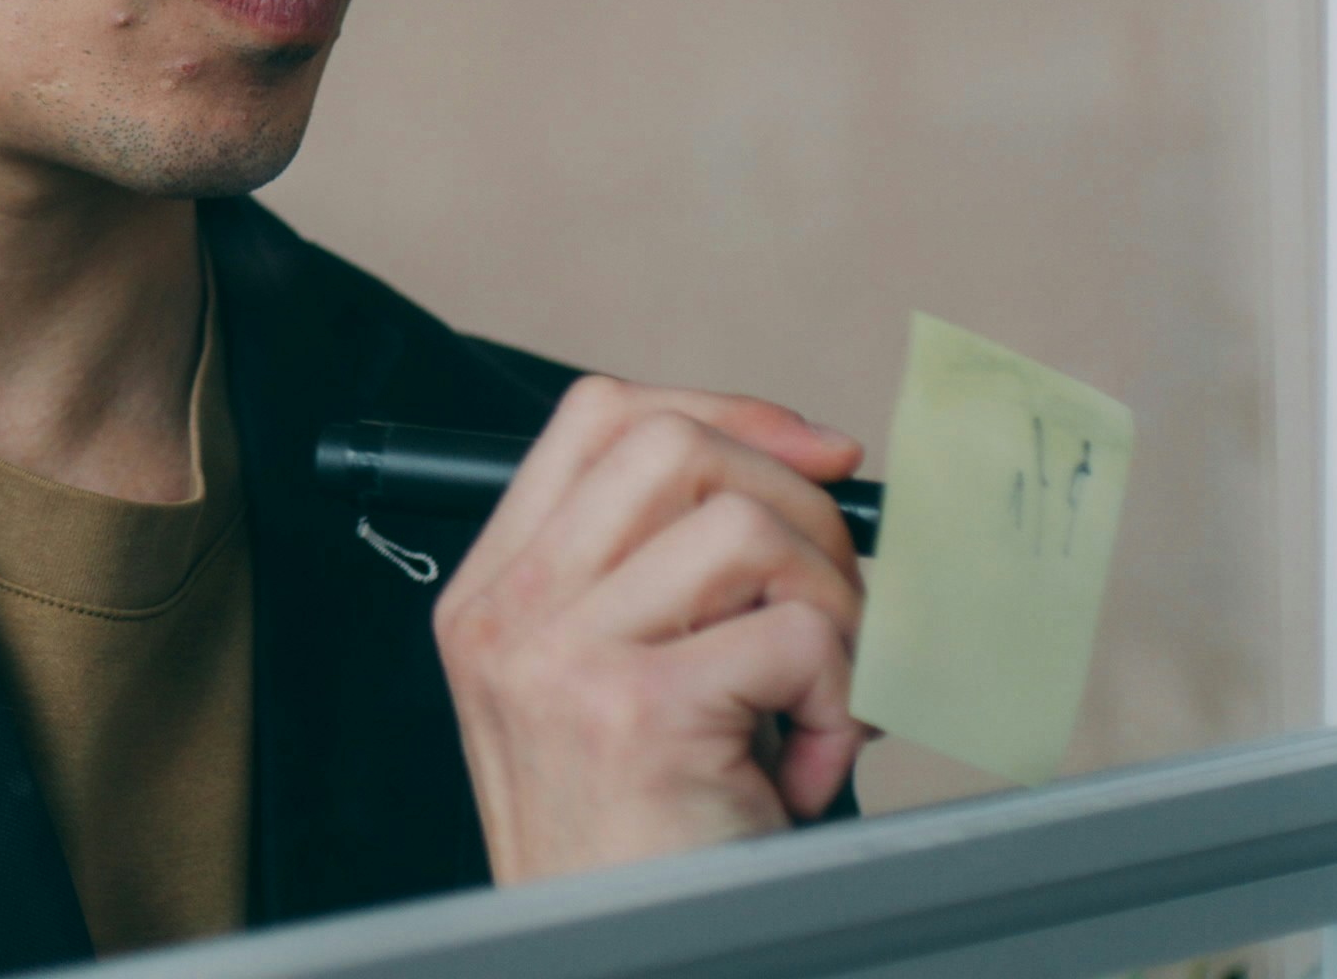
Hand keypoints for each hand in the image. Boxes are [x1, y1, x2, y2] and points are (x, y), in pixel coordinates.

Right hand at [432, 375, 869, 882]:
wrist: (608, 966)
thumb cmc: (636, 848)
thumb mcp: (607, 687)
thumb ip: (661, 581)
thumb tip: (814, 467)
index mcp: (493, 596)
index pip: (598, 418)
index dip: (726, 413)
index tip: (814, 458)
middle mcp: (509, 615)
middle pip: (673, 445)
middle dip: (797, 508)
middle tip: (834, 604)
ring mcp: (561, 658)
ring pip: (747, 528)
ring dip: (832, 610)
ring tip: (818, 698)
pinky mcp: (638, 712)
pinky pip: (801, 637)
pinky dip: (843, 700)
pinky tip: (802, 764)